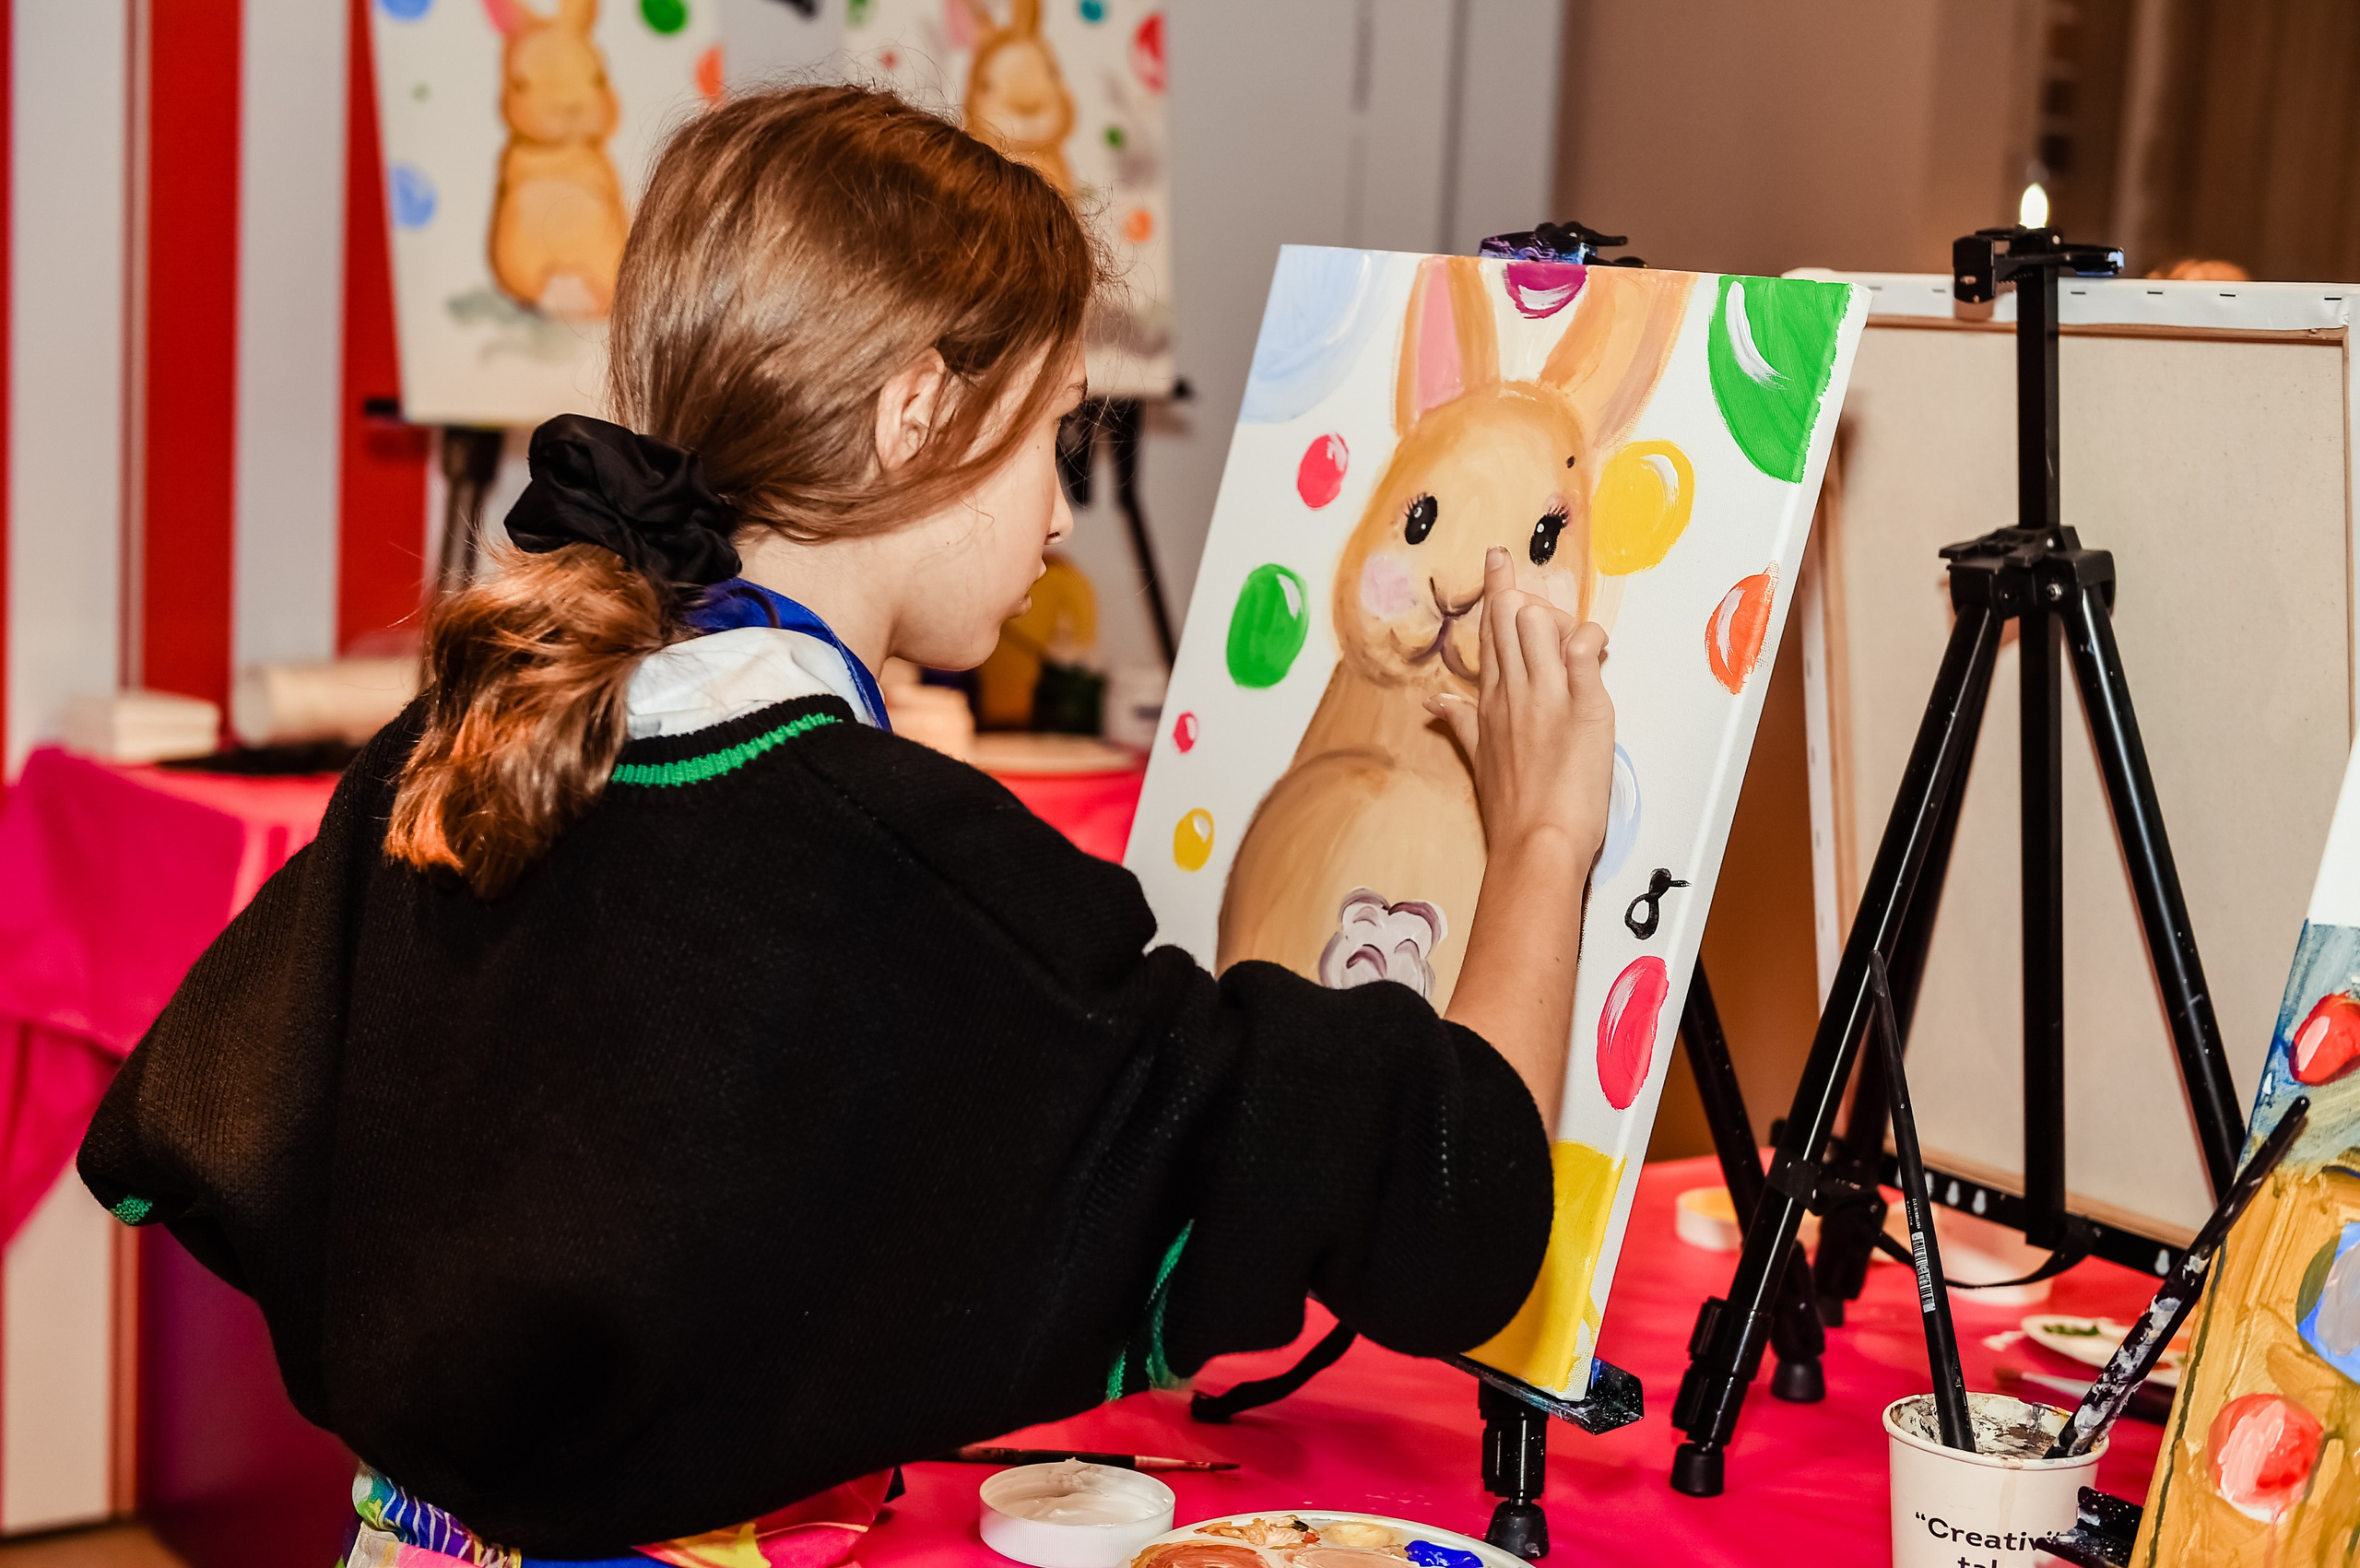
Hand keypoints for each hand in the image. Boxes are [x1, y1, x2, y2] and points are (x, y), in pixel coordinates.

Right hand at [1426, 548, 1613, 863]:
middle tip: (1508, 557)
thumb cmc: (1511, 813)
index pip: (1491, 634)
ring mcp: (1547, 697)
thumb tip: (1435, 704)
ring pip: (1539, 625)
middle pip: (1510, 619)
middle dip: (1512, 586)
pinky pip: (1585, 652)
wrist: (1535, 844)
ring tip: (1567, 629)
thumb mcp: (1478, 760)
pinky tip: (1595, 642)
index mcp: (1491, 702)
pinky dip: (1591, 639)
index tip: (1498, 561)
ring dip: (1555, 615)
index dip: (1496, 593)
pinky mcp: (1584, 708)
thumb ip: (1461, 723)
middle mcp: (1514, 692)